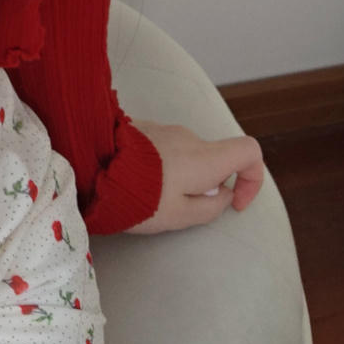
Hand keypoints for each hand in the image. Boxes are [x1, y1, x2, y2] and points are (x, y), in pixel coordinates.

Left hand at [121, 119, 264, 234]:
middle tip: (176, 207)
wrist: (91, 167)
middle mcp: (189, 137)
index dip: (252, 178)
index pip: (249, 151)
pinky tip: (136, 179)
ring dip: (180, 175)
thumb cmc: (139, 196)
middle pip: (213, 158)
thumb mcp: (180, 216)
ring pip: (186, 154)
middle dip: (204, 184)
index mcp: (205, 157)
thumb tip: (222, 194)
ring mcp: (164, 129)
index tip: (234, 201)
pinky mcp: (142, 127)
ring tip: (150, 195)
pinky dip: (161, 164)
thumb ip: (210, 208)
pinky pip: (164, 147)